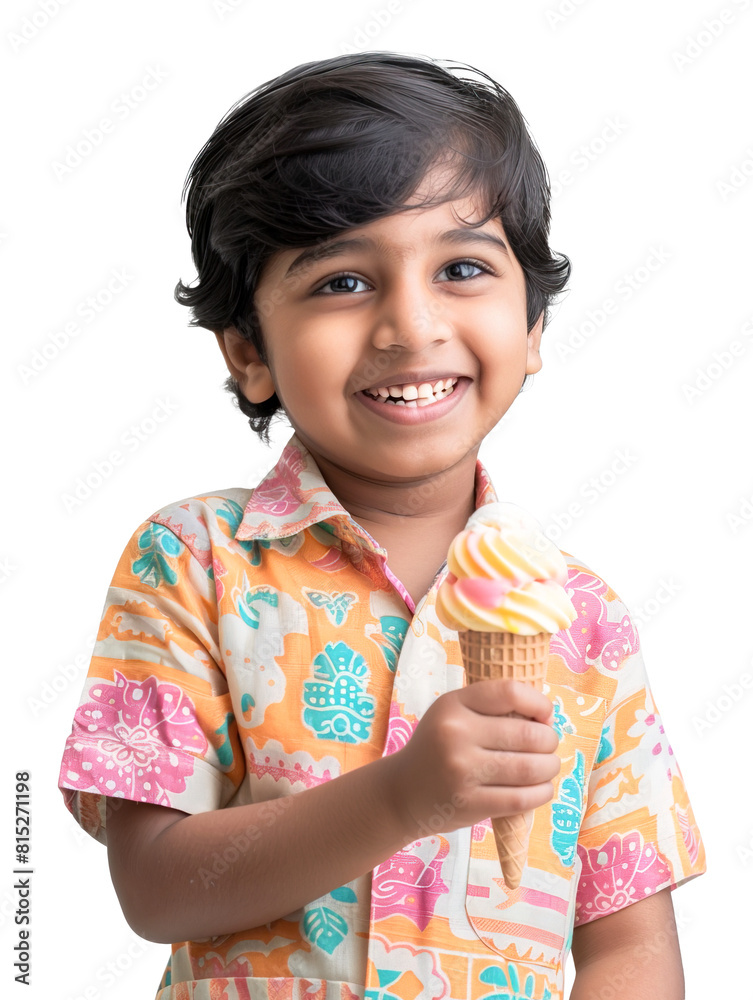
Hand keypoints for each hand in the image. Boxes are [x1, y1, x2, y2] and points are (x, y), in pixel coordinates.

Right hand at [385, 679, 560, 842]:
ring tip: (547, 767)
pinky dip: (541, 793)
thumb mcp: (453, 714)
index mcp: (453, 704)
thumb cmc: (438, 747)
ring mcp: (461, 771)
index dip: (539, 703)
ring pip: (530, 768)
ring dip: (550, 768)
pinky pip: (522, 799)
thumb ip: (493, 708)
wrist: (402, 791)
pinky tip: (540, 789)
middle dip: (550, 741)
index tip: (544, 716)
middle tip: (548, 746)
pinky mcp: (469, 804)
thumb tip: (547, 717)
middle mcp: (455, 734)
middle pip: (528, 733)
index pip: (510, 693)